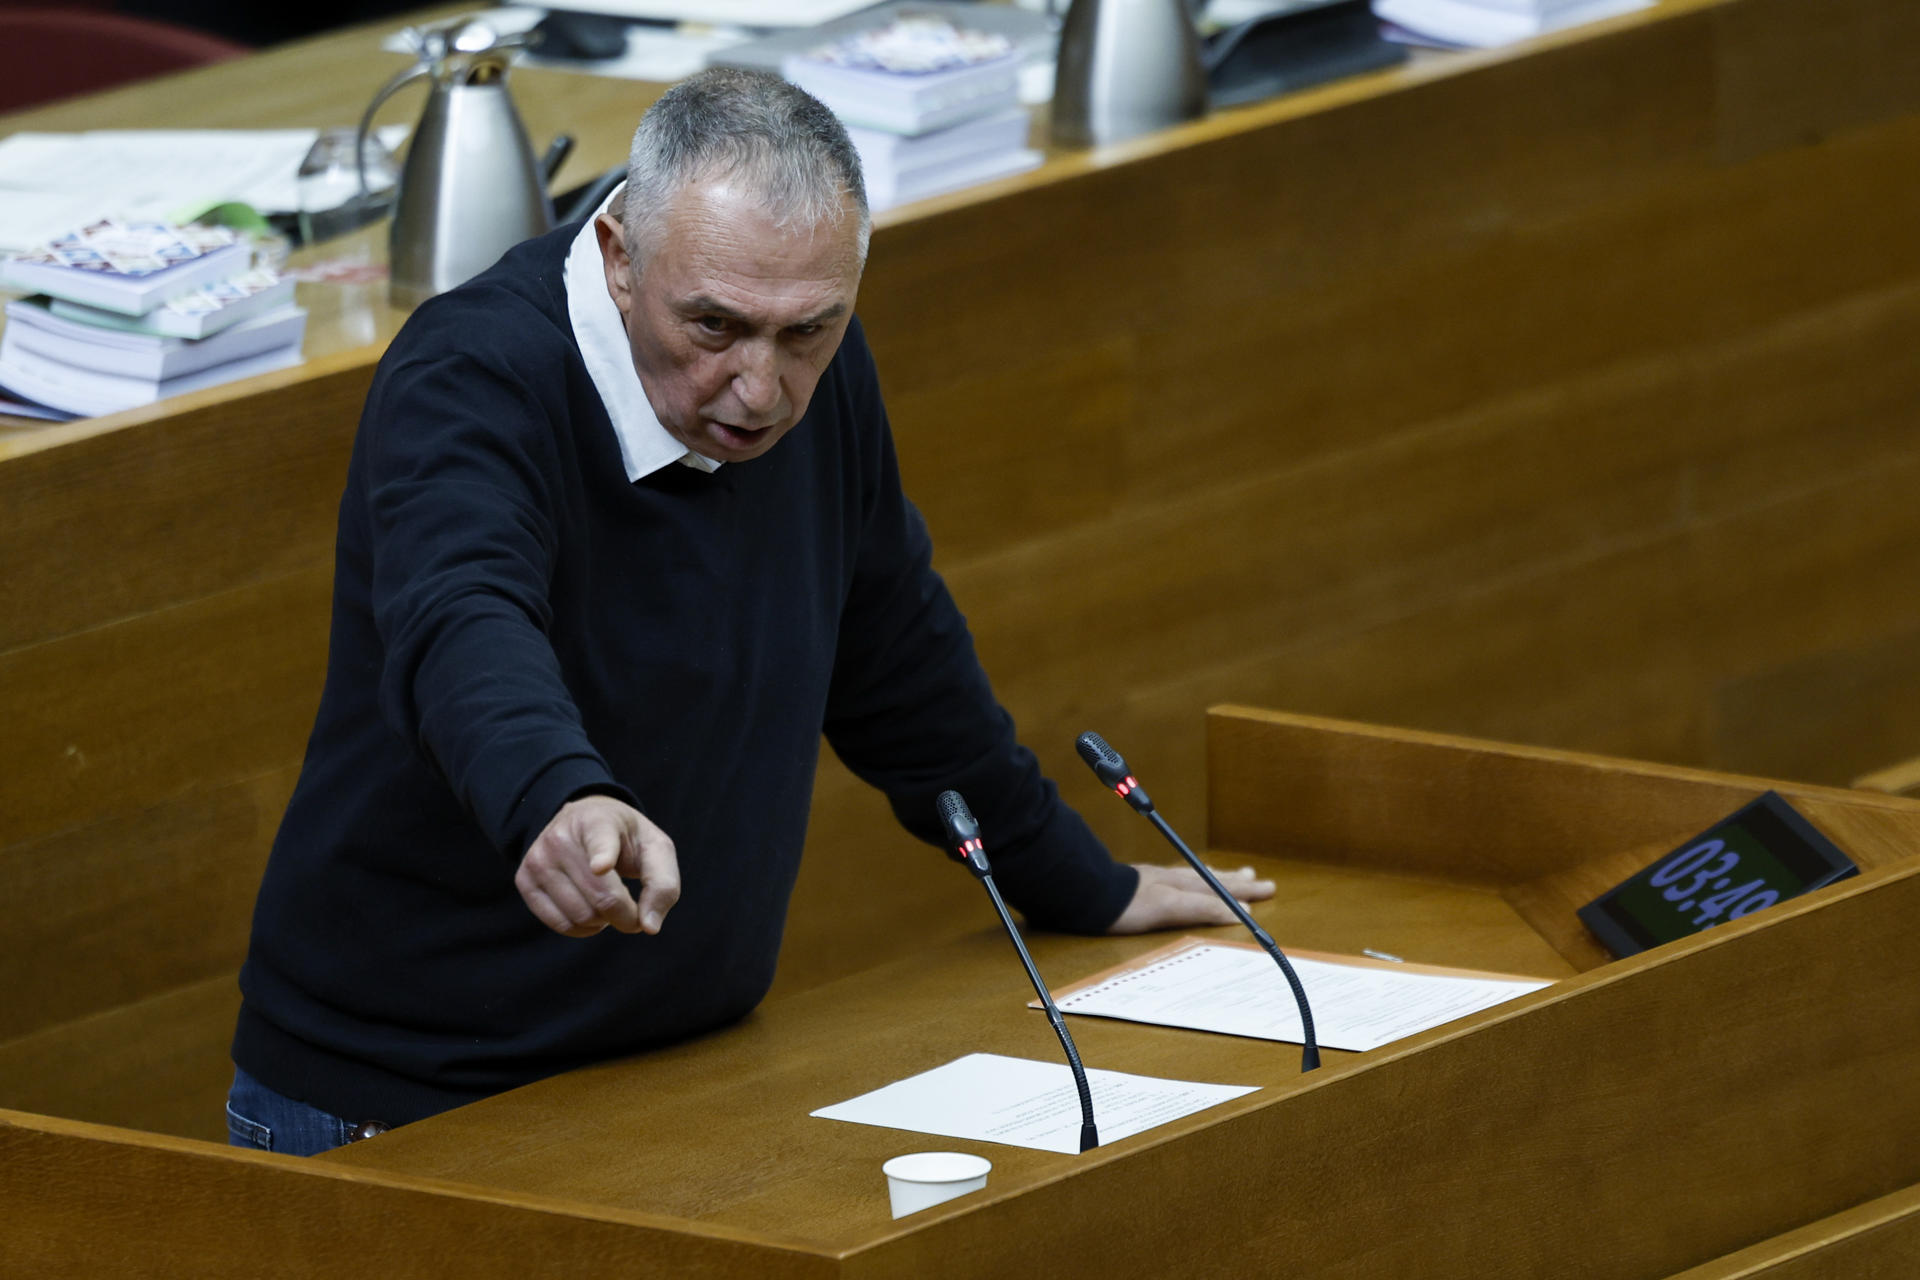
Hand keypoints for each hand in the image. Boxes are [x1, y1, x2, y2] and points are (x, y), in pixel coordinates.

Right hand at [515, 795, 679, 937]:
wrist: (583, 819)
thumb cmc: (625, 839)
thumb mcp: (654, 848)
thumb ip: (662, 884)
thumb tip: (649, 926)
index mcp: (599, 822)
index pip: (600, 842)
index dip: (602, 856)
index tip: (601, 866)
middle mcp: (562, 838)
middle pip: (602, 899)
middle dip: (627, 916)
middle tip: (634, 910)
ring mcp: (538, 859)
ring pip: (581, 917)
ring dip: (604, 922)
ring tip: (609, 901)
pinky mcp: (524, 879)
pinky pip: (559, 924)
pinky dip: (583, 928)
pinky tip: (591, 911)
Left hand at [1105, 863, 1274, 934]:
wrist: (1087, 896)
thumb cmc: (1126, 905)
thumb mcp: (1170, 907)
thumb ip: (1204, 908)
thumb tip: (1240, 912)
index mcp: (1181, 885)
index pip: (1219, 888)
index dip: (1242, 892)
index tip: (1266, 892)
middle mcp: (1171, 880)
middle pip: (1210, 879)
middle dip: (1237, 882)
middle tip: (1261, 880)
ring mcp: (1155, 881)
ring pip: (1194, 876)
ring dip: (1216, 877)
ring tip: (1233, 874)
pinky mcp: (1140, 887)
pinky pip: (1175, 880)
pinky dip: (1190, 880)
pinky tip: (1185, 882)